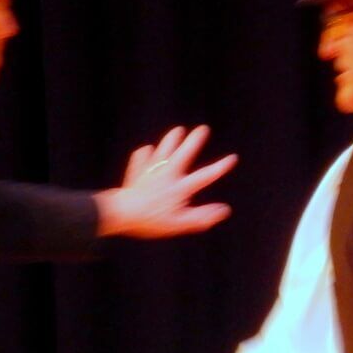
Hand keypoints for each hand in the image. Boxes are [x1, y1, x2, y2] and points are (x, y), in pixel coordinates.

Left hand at [96, 125, 236, 237]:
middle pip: (183, 155)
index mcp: (179, 188)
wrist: (120, 214)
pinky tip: (146, 150)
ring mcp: (150, 173)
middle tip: (203, 129)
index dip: (219, 167)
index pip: (204, 176)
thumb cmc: (150, 221)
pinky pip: (140, 160)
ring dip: (170, 140)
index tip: (232, 158)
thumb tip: (224, 210)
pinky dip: (143, 155)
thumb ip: (202, 217)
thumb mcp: (179, 224)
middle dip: (193, 142)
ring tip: (177, 130)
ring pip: (162, 152)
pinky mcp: (136, 174)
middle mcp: (167, 176)